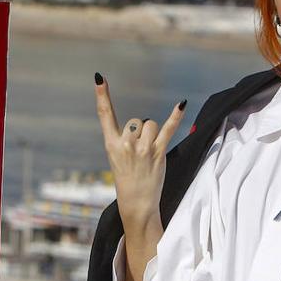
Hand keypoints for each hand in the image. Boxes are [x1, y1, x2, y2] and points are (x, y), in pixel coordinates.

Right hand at [94, 70, 185, 241]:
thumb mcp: (117, 158)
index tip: (100, 78)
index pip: (105, 115)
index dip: (102, 95)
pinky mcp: (158, 152)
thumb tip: (142, 123)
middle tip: (139, 153)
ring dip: (153, 134)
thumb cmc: (127, 179)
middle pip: (137, 120)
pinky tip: (181, 104)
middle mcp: (125, 144)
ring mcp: (142, 148)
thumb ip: (125, 139)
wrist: (136, 202)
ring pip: (150, 124)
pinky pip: (168, 129)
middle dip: (141, 131)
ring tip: (149, 153)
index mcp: (111, 144)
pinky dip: (176, 116)